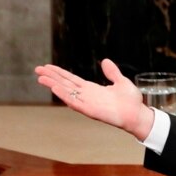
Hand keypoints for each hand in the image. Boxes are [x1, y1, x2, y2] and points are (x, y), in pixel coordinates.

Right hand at [34, 58, 155, 140]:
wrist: (138, 114)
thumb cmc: (131, 101)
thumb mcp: (121, 81)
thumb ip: (112, 72)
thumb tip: (105, 61)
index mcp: (92, 89)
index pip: (71, 79)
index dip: (59, 73)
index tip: (47, 67)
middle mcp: (87, 95)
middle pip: (65, 84)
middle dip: (51, 77)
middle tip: (37, 69)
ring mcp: (87, 103)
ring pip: (66, 92)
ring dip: (54, 85)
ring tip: (41, 78)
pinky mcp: (90, 110)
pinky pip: (75, 103)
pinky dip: (65, 96)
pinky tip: (55, 89)